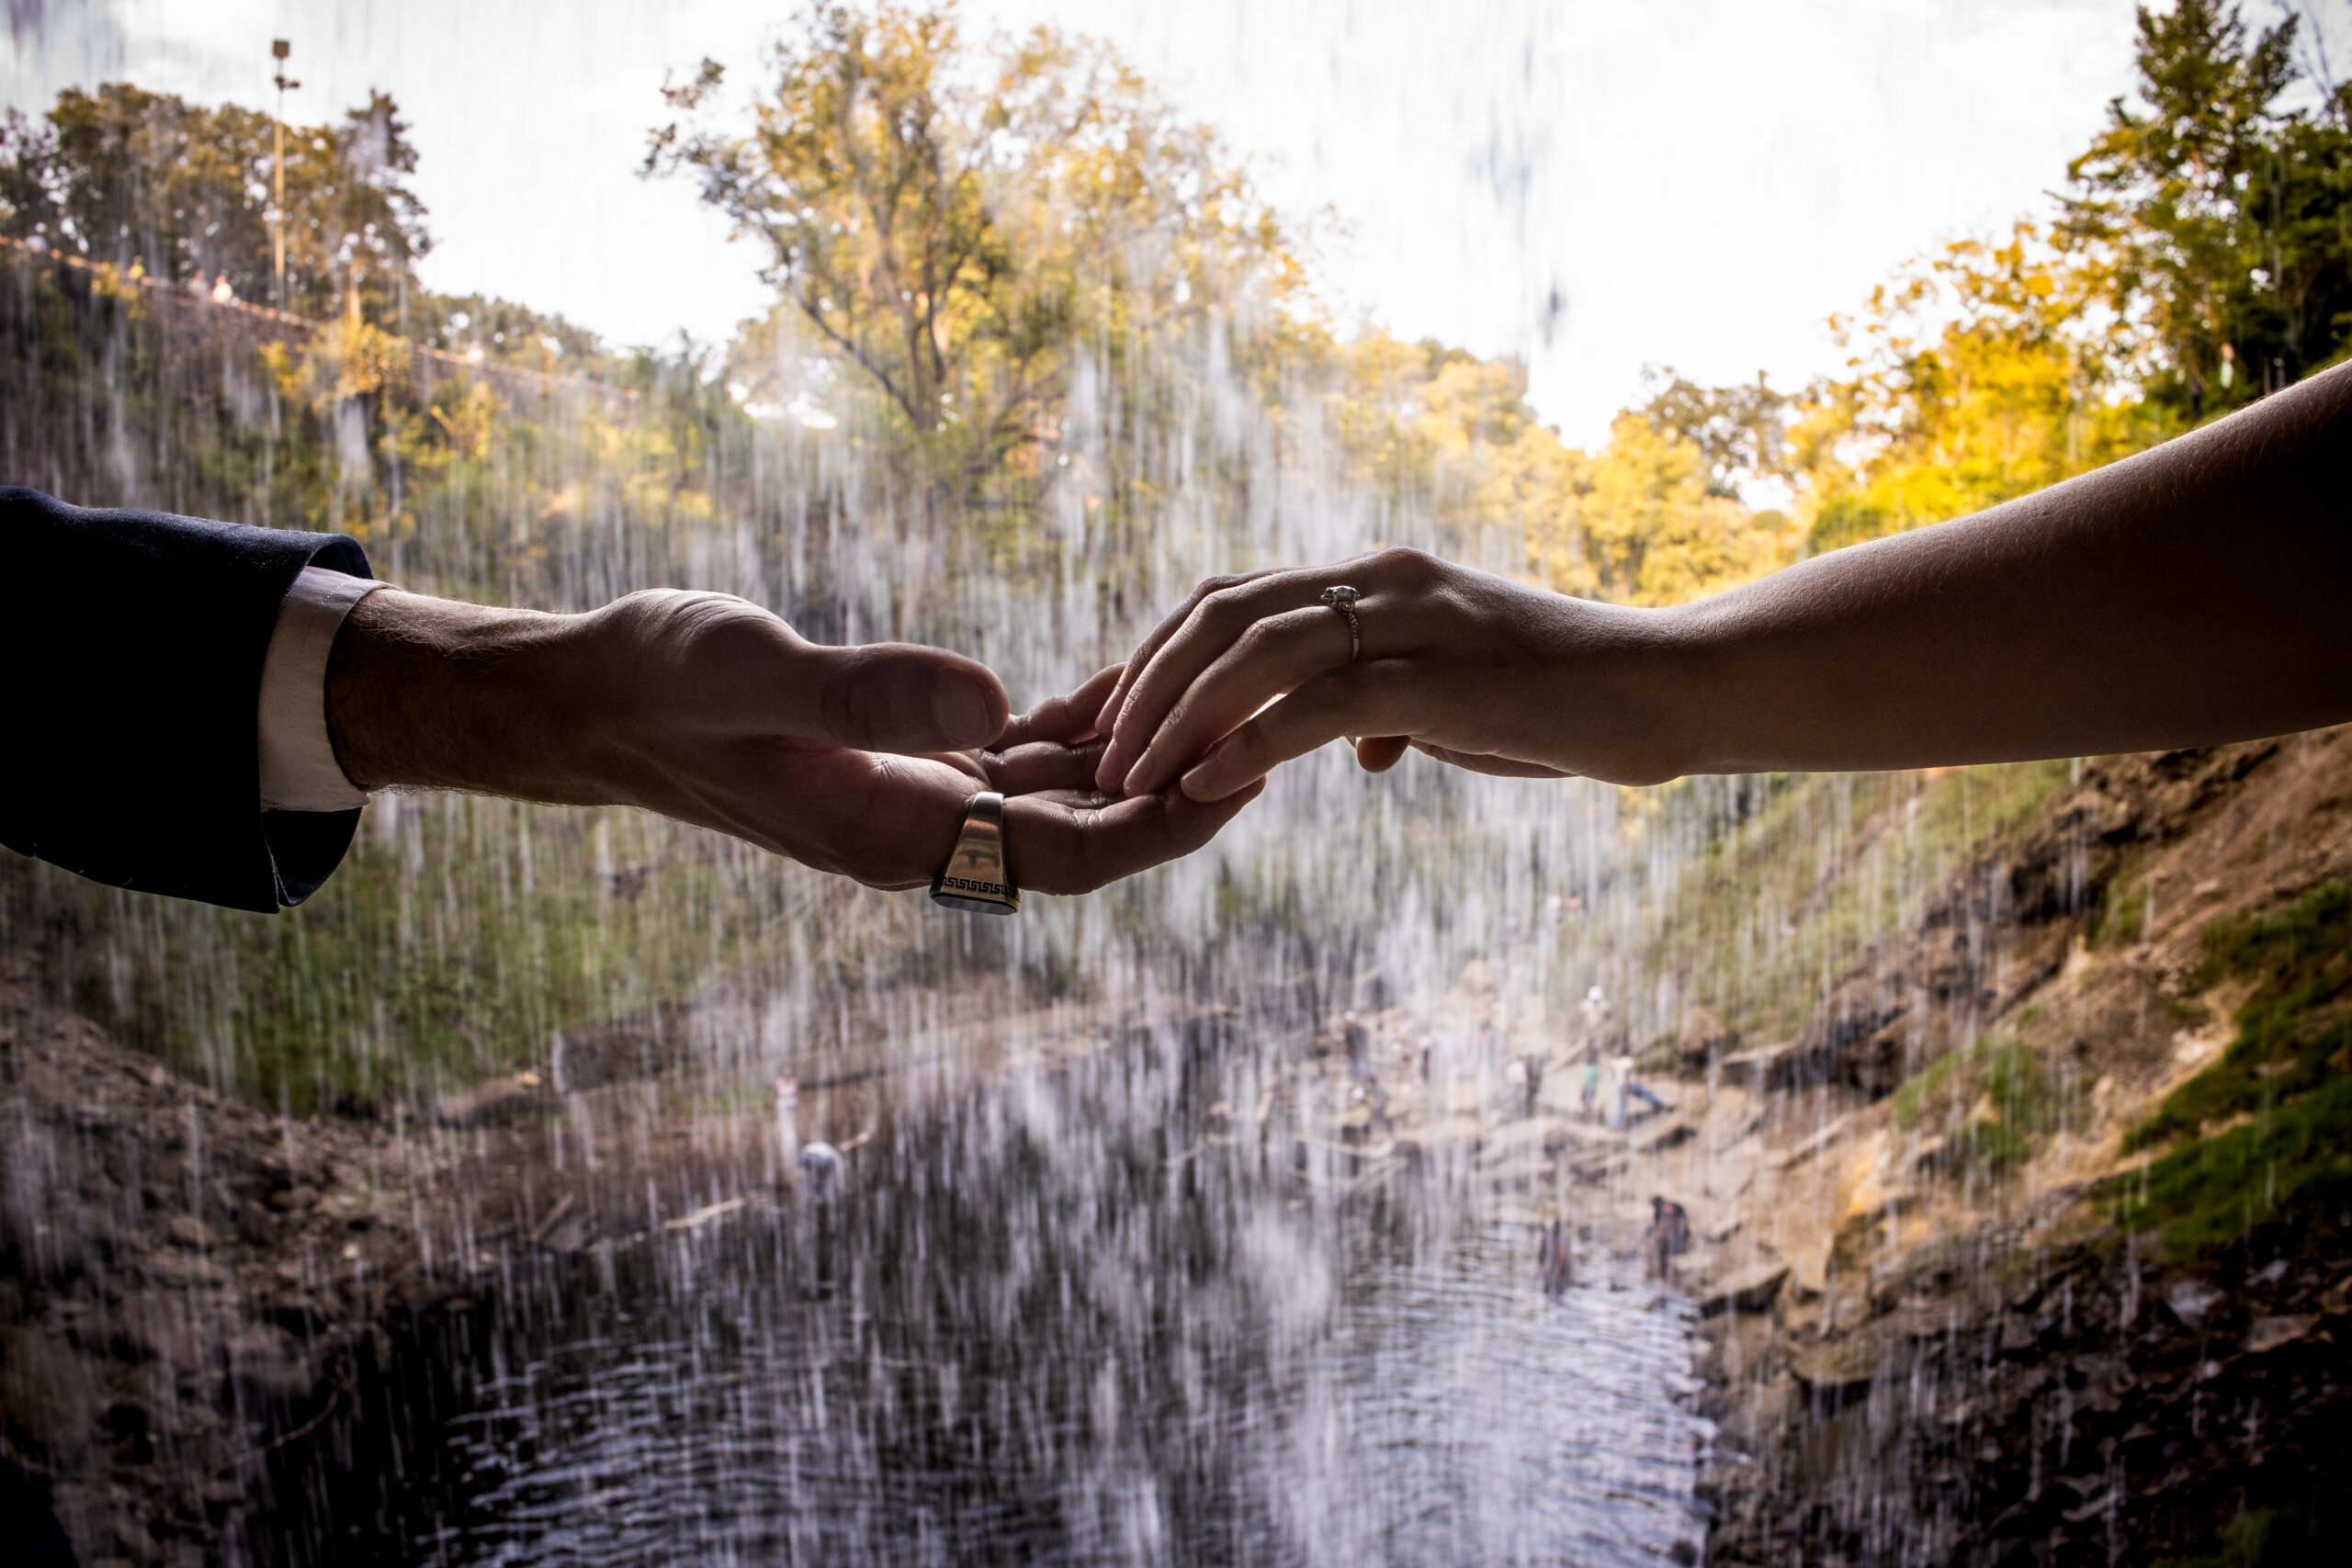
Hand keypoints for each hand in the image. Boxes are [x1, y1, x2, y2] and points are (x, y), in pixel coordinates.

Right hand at [329, 590, 1260, 893]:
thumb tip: (991, 706)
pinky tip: (1127, 678)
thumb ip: (867, 693)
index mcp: (900, 837)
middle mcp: (922, 832)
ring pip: (1061, 794)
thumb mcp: (756, 674)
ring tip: (1225, 696)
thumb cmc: (658, 684)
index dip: (1166, 823)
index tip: (1249, 773)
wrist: (589, 696)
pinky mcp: (901, 757)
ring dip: (1136, 755)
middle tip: (1277, 729)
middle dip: (1181, 790)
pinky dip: (1075, 723)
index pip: (1072, 855)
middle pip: (1088, 833)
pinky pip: (1015, 754)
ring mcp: (914, 798)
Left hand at [1091, 548, 1682, 800]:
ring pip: (1255, 650)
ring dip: (1178, 715)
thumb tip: (1357, 750)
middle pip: (1222, 612)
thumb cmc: (1563, 701)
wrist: (1665, 689)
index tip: (1101, 714)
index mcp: (1375, 581)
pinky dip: (1249, 744)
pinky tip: (1204, 786)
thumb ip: (1393, 709)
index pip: (1233, 600)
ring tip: (1129, 778)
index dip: (1156, 654)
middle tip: (1094, 753)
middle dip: (1144, 683)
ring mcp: (1411, 623)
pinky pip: (1318, 706)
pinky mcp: (1441, 679)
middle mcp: (1381, 584)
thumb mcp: (1458, 701)